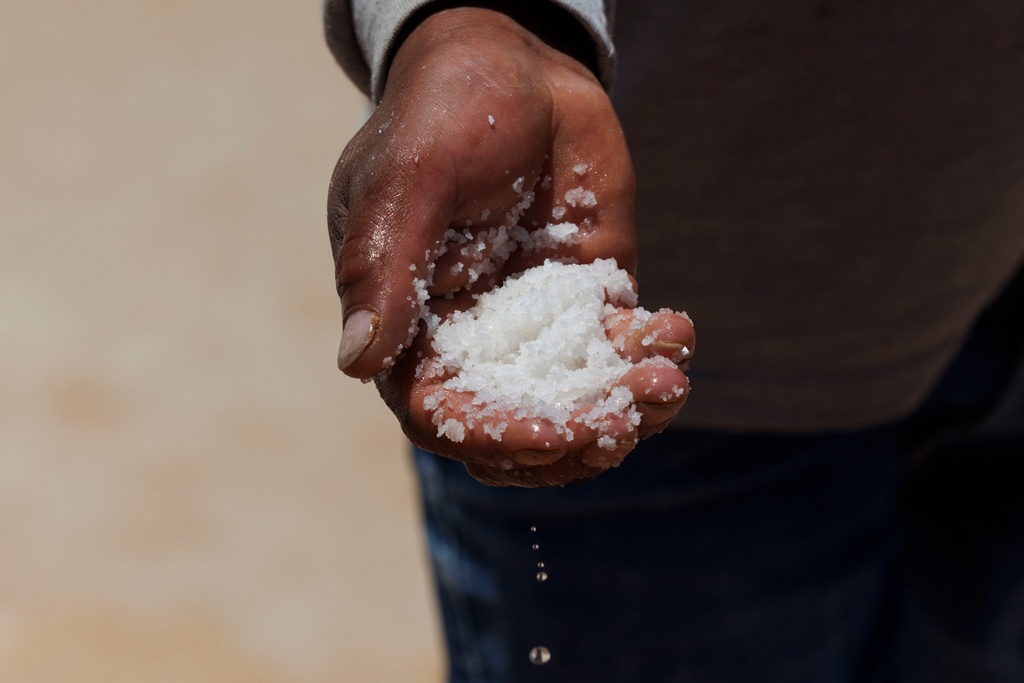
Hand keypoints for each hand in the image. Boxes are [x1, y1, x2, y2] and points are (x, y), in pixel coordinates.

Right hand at [327, 7, 692, 485]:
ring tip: (665, 382)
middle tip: (621, 420)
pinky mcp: (590, 298)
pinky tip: (676, 333)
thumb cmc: (443, 112)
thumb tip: (357, 362)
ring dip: (625, 409)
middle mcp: (473, 339)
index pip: (445, 412)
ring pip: (578, 401)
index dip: (492, 435)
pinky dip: (654, 357)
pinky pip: (623, 350)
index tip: (548, 433)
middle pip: (519, 424)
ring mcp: (537, 324)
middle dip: (573, 436)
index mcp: (410, 325)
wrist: (515, 63)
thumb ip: (383, 268)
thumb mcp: (408, 180)